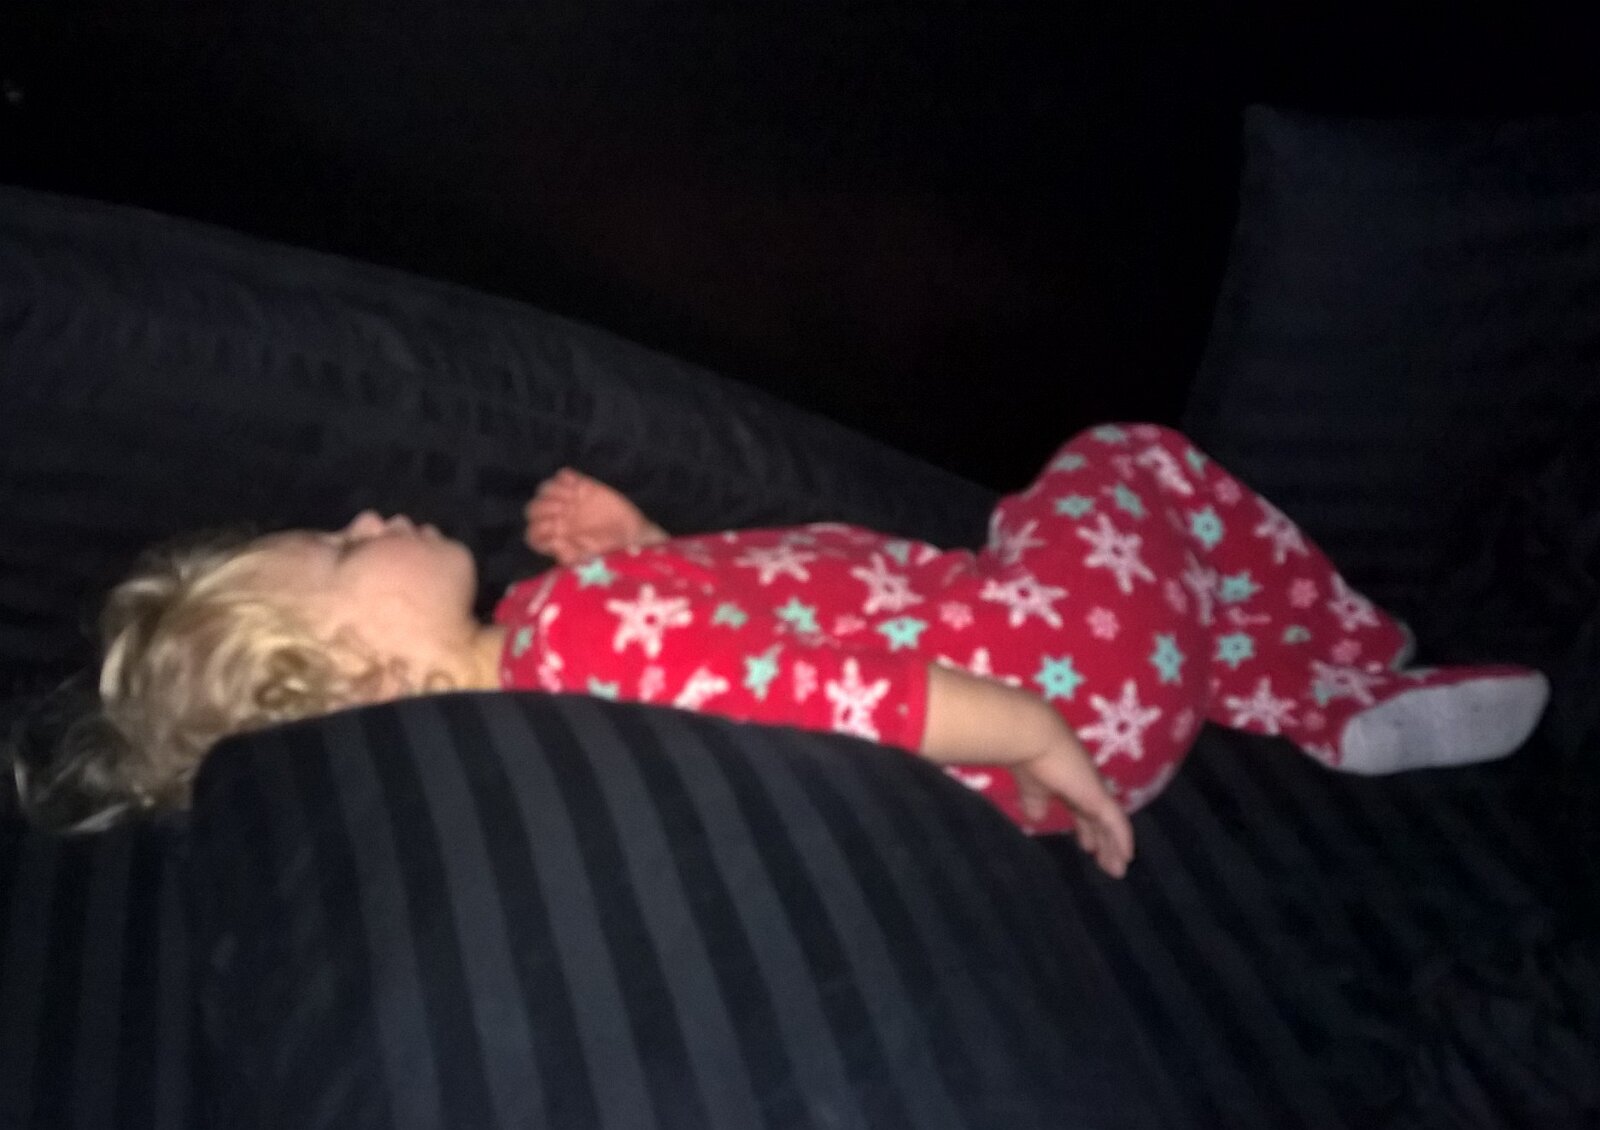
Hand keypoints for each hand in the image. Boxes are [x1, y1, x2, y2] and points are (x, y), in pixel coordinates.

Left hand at [524, 468, 665, 563]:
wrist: (633, 534)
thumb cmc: (611, 549)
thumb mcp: (592, 558)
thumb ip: (571, 554)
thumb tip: (555, 543)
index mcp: (553, 539)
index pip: (532, 535)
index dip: (540, 531)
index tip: (558, 530)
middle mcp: (555, 519)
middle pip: (532, 510)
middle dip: (544, 509)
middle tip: (565, 510)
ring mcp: (566, 501)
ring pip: (544, 490)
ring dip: (554, 493)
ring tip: (573, 499)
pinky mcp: (580, 487)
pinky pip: (562, 476)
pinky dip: (566, 479)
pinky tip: (579, 487)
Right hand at [1013, 738, 1134, 877]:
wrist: (1031, 738)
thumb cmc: (1027, 757)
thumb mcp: (1030, 788)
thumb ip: (1036, 803)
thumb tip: (1038, 818)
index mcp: (1067, 783)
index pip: (1082, 810)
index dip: (1086, 829)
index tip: (1089, 847)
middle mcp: (1084, 786)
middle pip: (1098, 820)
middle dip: (1103, 842)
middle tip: (1109, 864)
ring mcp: (1093, 790)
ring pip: (1110, 824)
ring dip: (1113, 848)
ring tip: (1117, 870)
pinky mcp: (1097, 796)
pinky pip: (1116, 822)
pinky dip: (1122, 839)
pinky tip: (1126, 858)